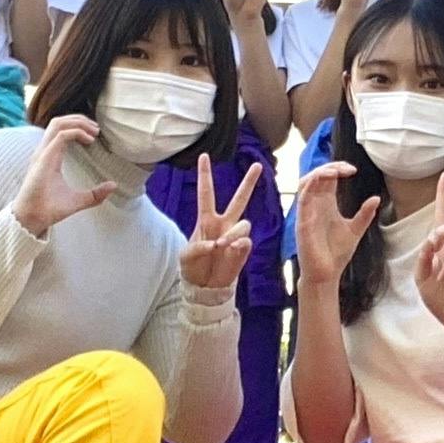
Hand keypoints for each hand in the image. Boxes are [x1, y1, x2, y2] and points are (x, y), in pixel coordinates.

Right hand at [10, 116, 113, 236]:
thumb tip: (113, 186)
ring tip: (94, 130)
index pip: (60, 130)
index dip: (78, 126)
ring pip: (57, 123)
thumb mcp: (79, 200)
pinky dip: (76, 132)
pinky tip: (89, 140)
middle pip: (59, 121)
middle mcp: (45, 151)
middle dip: (79, 119)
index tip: (95, 135)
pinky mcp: (44, 158)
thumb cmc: (50, 209)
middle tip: (97, 128)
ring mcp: (43, 153)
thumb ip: (95, 193)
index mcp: (50, 156)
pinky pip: (61, 136)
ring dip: (77, 122)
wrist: (34, 219)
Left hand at [179, 158, 262, 289]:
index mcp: (206, 220)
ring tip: (222, 245)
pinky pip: (246, 242)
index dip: (205, 175)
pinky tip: (230, 251)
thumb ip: (198, 247)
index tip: (204, 155)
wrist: (205, 287)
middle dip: (249, 182)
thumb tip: (217, 243)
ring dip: (233, 233)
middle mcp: (224, 224)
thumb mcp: (186, 256)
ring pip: (244, 224)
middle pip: (240, 199)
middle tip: (258, 165)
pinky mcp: (243, 250)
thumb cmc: (193, 268)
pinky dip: (237, 246)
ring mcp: (235, 236)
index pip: (206, 193)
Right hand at [294, 162, 379, 286]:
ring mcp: (307, 212)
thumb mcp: (355, 230)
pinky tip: (320, 180)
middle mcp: (315, 205)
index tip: (353, 170)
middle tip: (346, 168)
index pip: (328, 178)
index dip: (338, 168)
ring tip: (334, 171)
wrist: (326, 275)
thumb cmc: (336, 254)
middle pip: (317, 176)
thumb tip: (376, 198)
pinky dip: (309, 187)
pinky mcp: (302, 222)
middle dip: (330, 167)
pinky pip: (301, 199)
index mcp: (326, 204)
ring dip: (318, 173)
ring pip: (306, 183)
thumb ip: (364, 214)